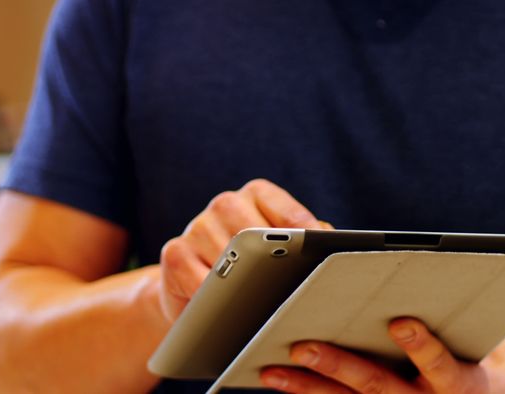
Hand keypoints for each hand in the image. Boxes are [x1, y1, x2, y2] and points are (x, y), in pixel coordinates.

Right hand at [158, 179, 326, 321]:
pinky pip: (200, 279)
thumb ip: (306, 244)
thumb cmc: (253, 271)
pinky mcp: (174, 252)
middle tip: (290, 292)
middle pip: (257, 234)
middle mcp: (227, 203)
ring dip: (244, 285)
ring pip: (228, 257)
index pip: (290, 215)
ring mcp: (198, 225)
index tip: (321, 264)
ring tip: (261, 307)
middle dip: (274, 266)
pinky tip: (227, 309)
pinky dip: (215, 297)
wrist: (197, 292)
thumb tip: (329, 245)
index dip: (307, 241)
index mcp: (259, 195)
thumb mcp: (282, 253)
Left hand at [260, 318, 504, 392]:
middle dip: (338, 365)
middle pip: (377, 385)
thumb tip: (435, 268)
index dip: (422, 346)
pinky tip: (274, 379)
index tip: (401, 322)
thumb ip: (464, 311)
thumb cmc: (483, 374)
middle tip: (304, 344)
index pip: (442, 366)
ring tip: (273, 369)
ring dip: (308, 386)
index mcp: (459, 384)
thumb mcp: (490, 347)